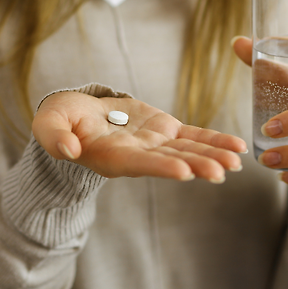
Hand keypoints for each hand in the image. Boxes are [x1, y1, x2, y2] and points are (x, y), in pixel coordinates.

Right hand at [32, 92, 246, 182]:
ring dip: (213, 156)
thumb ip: (55, 138)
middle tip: (221, 172)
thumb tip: (66, 149)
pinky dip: (215, 140)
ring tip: (237, 162)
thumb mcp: (49, 126)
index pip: (140, 164)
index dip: (161, 167)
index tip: (184, 172)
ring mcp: (154, 144)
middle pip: (171, 161)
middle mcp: (138, 155)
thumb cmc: (60, 122)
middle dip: (197, 165)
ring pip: (188, 150)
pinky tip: (237, 148)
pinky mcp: (165, 130)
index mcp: (111, 157)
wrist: (76, 116)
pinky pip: (194, 135)